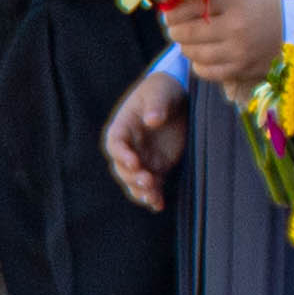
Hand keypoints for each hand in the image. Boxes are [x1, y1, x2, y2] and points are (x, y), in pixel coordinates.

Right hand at [102, 71, 191, 208]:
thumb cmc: (162, 90)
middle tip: (148, 181)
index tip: (134, 160)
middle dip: (132, 177)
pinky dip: (154, 197)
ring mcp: (143, 159)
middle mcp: (129, 147)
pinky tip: (159, 205)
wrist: (178, 98)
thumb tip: (152, 120)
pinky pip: (152, 186)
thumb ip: (156, 104)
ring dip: (140, 191)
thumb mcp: (159, 91)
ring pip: (134, 181)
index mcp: (123, 126)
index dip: (121, 154)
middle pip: (122, 168)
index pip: (115, 144)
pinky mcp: (158, 168)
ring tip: (153, 197)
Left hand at [162, 0, 281, 92]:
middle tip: (174, 27)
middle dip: (176, 30)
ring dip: (186, 47)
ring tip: (187, 41)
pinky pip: (209, 72)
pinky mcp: (244, 70)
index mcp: (236, 1)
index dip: (175, 10)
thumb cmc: (273, 1)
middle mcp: (235, 28)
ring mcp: (239, 52)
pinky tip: (202, 57)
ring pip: (195, 54)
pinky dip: (199, 65)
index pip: (192, 6)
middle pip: (188, 32)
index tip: (170, 12)